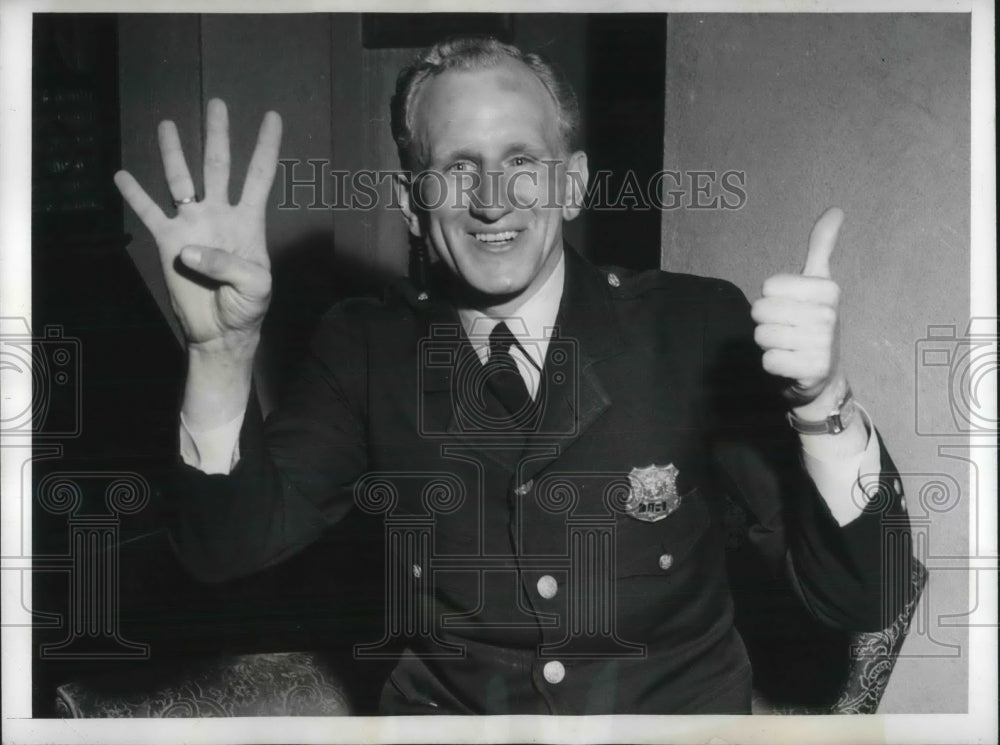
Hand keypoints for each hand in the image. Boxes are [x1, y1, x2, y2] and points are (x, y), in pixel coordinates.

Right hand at [114, 99, 282, 355]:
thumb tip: (189, 248)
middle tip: (217, 103)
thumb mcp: (255, 286)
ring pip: (181, 180)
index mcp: (249, 221)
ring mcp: (193, 225)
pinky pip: (149, 213)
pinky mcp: (168, 242)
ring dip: (174, 154)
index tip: (273, 116)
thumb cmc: (247, 306)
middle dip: (218, 134)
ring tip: (167, 125)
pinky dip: (136, 195)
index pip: (260, 176)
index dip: (267, 146)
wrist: (221, 330)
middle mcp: (220, 214)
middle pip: (218, 165)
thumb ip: (228, 264)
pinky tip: (122, 175)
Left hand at [751, 207, 844, 408]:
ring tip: (789, 346)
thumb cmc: (812, 323)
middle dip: (766, 322)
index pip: (767, 287)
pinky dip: (773, 364)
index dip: (771, 299)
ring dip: (769, 344)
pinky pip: (768, 361)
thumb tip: (836, 209)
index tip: (790, 308)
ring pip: (761, 336)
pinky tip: (790, 364)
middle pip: (760, 311)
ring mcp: (823, 343)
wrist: (824, 374)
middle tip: (787, 330)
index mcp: (827, 289)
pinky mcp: (813, 369)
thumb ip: (821, 247)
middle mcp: (828, 315)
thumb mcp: (817, 283)